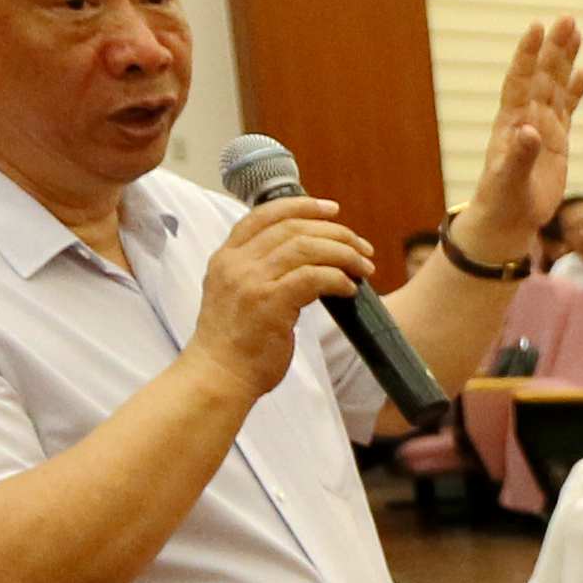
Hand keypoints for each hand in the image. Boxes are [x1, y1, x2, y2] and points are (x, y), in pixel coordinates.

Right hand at [186, 195, 381, 397]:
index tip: (333, 210)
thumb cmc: (235, 343)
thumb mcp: (237, 294)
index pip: (265, 215)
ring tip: (364, 267)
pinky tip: (349, 289)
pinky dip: (337, 278)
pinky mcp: (269, 303)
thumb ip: (261, 271)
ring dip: (343, 254)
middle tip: (362, 247)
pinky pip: (313, 277)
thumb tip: (308, 256)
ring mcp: (251, 281)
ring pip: (306, 248)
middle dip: (335, 233)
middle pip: (293, 228)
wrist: (218, 376)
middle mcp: (236, 263)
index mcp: (226, 257)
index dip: (302, 206)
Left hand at [451, 19, 582, 278]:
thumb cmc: (502, 202)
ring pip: (555, 86)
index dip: (529, 55)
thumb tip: (529, 132)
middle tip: (567, 19)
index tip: (538, 28)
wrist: (506, 220)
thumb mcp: (509, 181)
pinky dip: (575, 91)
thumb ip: (519, 156)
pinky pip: (567, 109)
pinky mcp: (555, 141)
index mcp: (512, 122)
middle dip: (554, 47)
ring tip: (575, 32)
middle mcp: (526, 118)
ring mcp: (542, 128)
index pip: (521, 80)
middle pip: (543, 75)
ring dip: (565, 60)